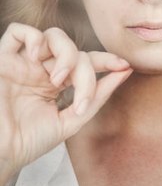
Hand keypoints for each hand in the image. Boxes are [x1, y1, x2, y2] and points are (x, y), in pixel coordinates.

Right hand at [0, 23, 131, 175]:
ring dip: (65, 54)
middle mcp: (41, 69)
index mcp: (56, 83)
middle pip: (75, 50)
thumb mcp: (73, 120)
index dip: (107, 59)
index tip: (125, 66)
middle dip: (86, 69)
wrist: (0, 154)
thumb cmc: (30, 142)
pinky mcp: (2, 60)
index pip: (86, 61)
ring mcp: (23, 63)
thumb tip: (125, 72)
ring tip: (57, 80)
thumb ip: (97, 96)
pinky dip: (33, 37)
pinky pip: (17, 31)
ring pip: (53, 36)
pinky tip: (36, 57)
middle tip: (80, 94)